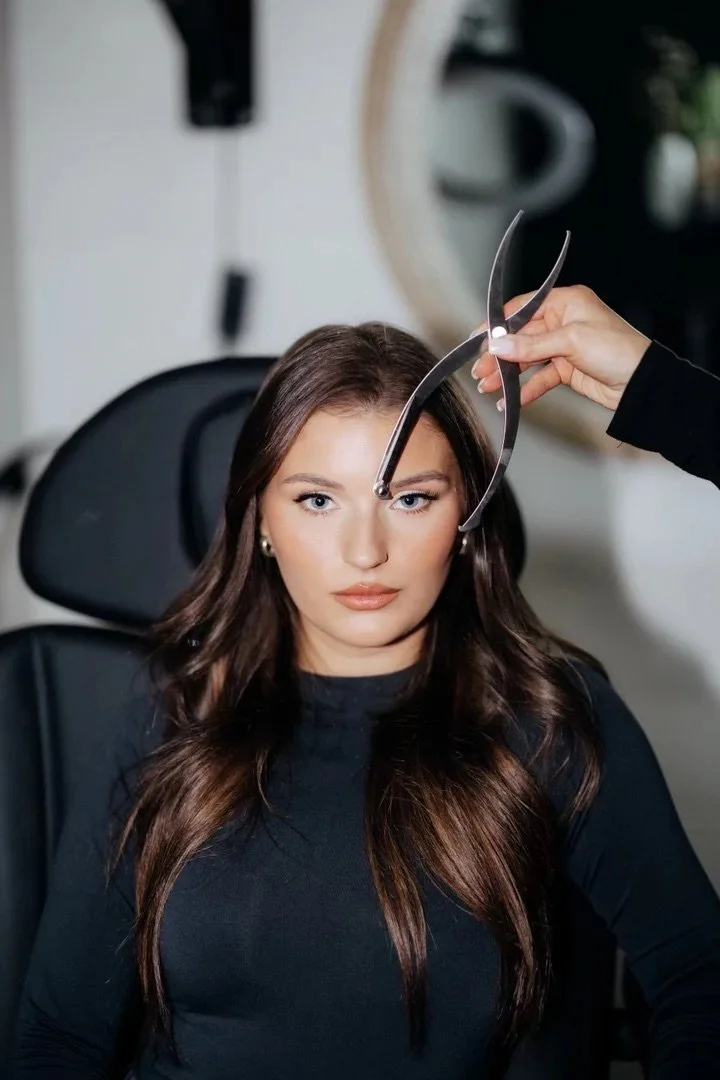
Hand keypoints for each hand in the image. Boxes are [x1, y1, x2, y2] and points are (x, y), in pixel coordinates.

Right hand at [471, 285, 651, 411]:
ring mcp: (564, 346)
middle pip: (520, 337)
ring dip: (507, 374)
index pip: (521, 308)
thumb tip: (497, 344)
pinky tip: (510, 401)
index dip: (497, 325)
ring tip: (488, 387)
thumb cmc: (616, 349)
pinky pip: (539, 378)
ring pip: (527, 359)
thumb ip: (531, 344)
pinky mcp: (567, 369)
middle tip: (479, 370)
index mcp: (565, 302)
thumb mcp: (570, 341)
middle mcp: (562, 321)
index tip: (477, 340)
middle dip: (498, 355)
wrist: (641, 383)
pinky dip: (525, 390)